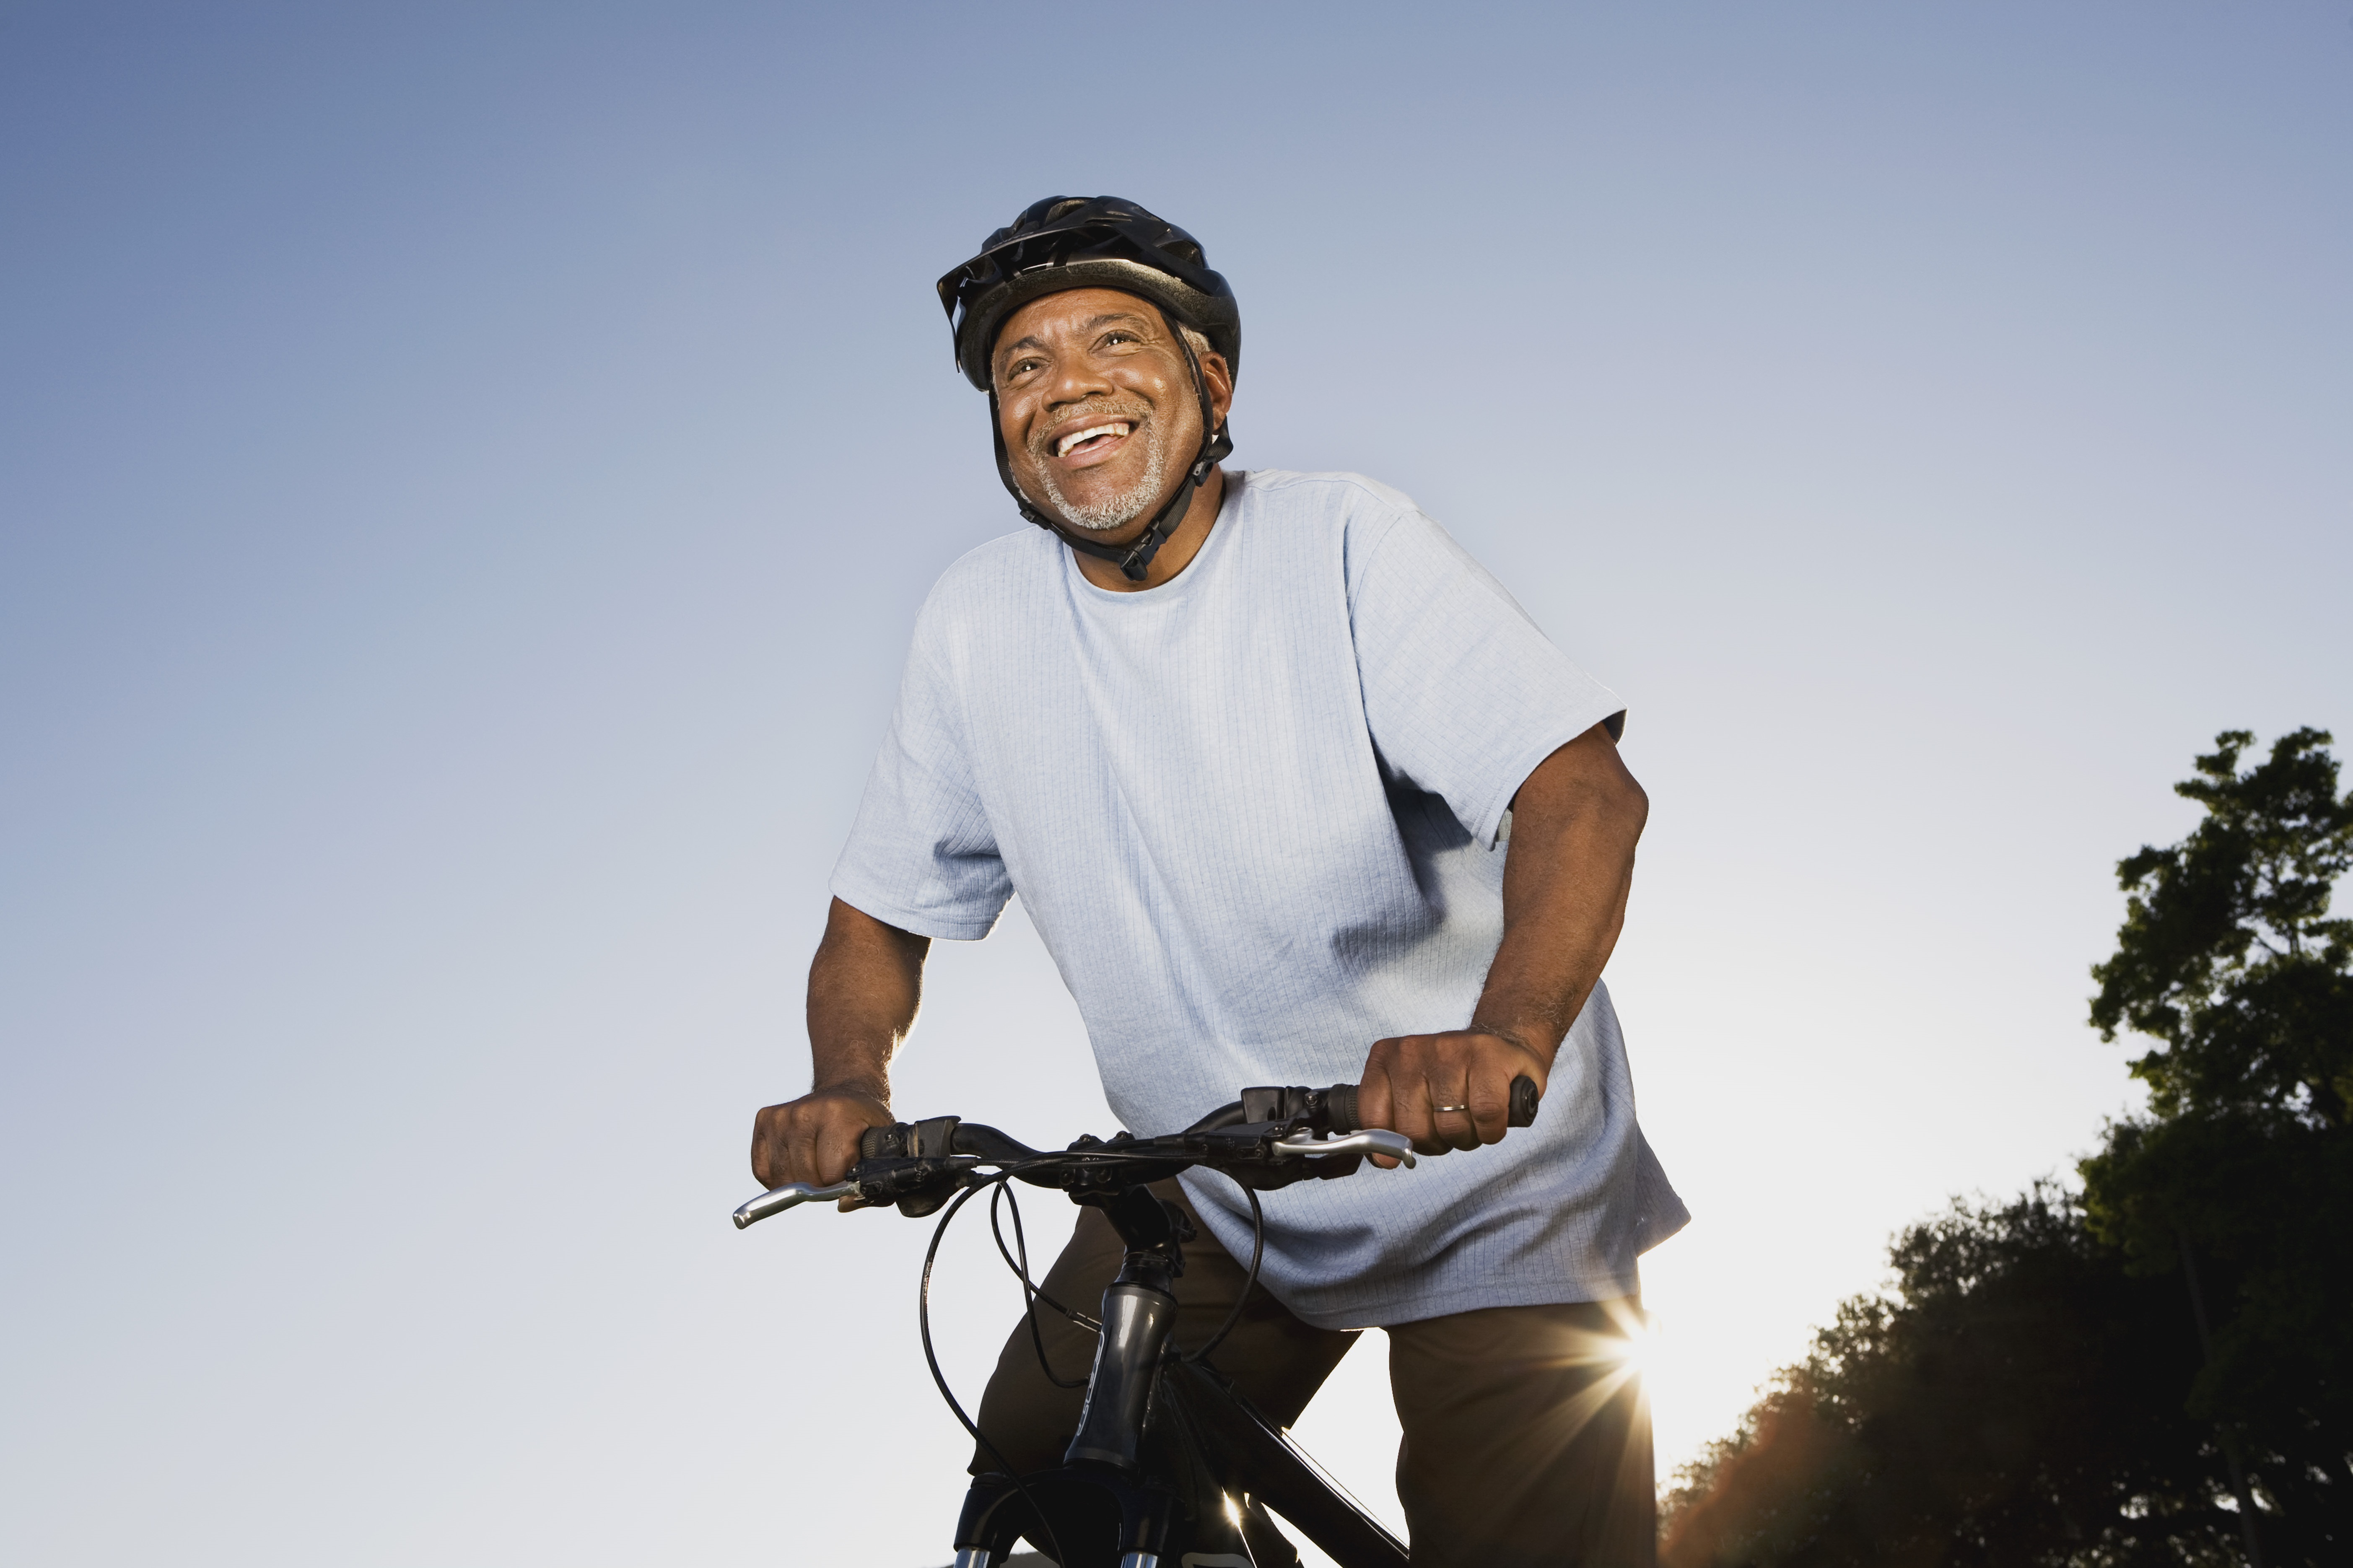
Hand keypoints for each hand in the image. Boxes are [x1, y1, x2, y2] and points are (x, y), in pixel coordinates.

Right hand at [750, 1086, 893, 1189]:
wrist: (844, 1094)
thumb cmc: (864, 1125)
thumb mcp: (881, 1147)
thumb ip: (871, 1181)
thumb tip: (843, 1204)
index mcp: (837, 1113)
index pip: (831, 1172)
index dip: (841, 1184)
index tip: (849, 1176)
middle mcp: (803, 1111)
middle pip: (805, 1178)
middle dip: (821, 1186)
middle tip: (834, 1173)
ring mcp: (781, 1116)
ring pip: (782, 1178)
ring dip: (800, 1184)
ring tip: (817, 1167)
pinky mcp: (764, 1120)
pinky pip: (763, 1171)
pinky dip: (779, 1179)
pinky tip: (797, 1166)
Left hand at [1359, 1028, 1549, 1165]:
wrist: (1500, 1046)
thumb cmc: (1452, 1082)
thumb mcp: (1409, 1095)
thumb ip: (1388, 1127)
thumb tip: (1384, 1160)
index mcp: (1385, 1058)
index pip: (1372, 1116)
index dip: (1392, 1142)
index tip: (1409, 1143)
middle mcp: (1411, 1050)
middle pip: (1414, 1130)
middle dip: (1437, 1142)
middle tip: (1449, 1125)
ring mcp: (1449, 1049)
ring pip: (1451, 1126)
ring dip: (1466, 1137)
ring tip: (1471, 1118)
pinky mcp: (1488, 1057)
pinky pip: (1485, 1115)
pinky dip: (1491, 1130)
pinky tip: (1492, 1119)